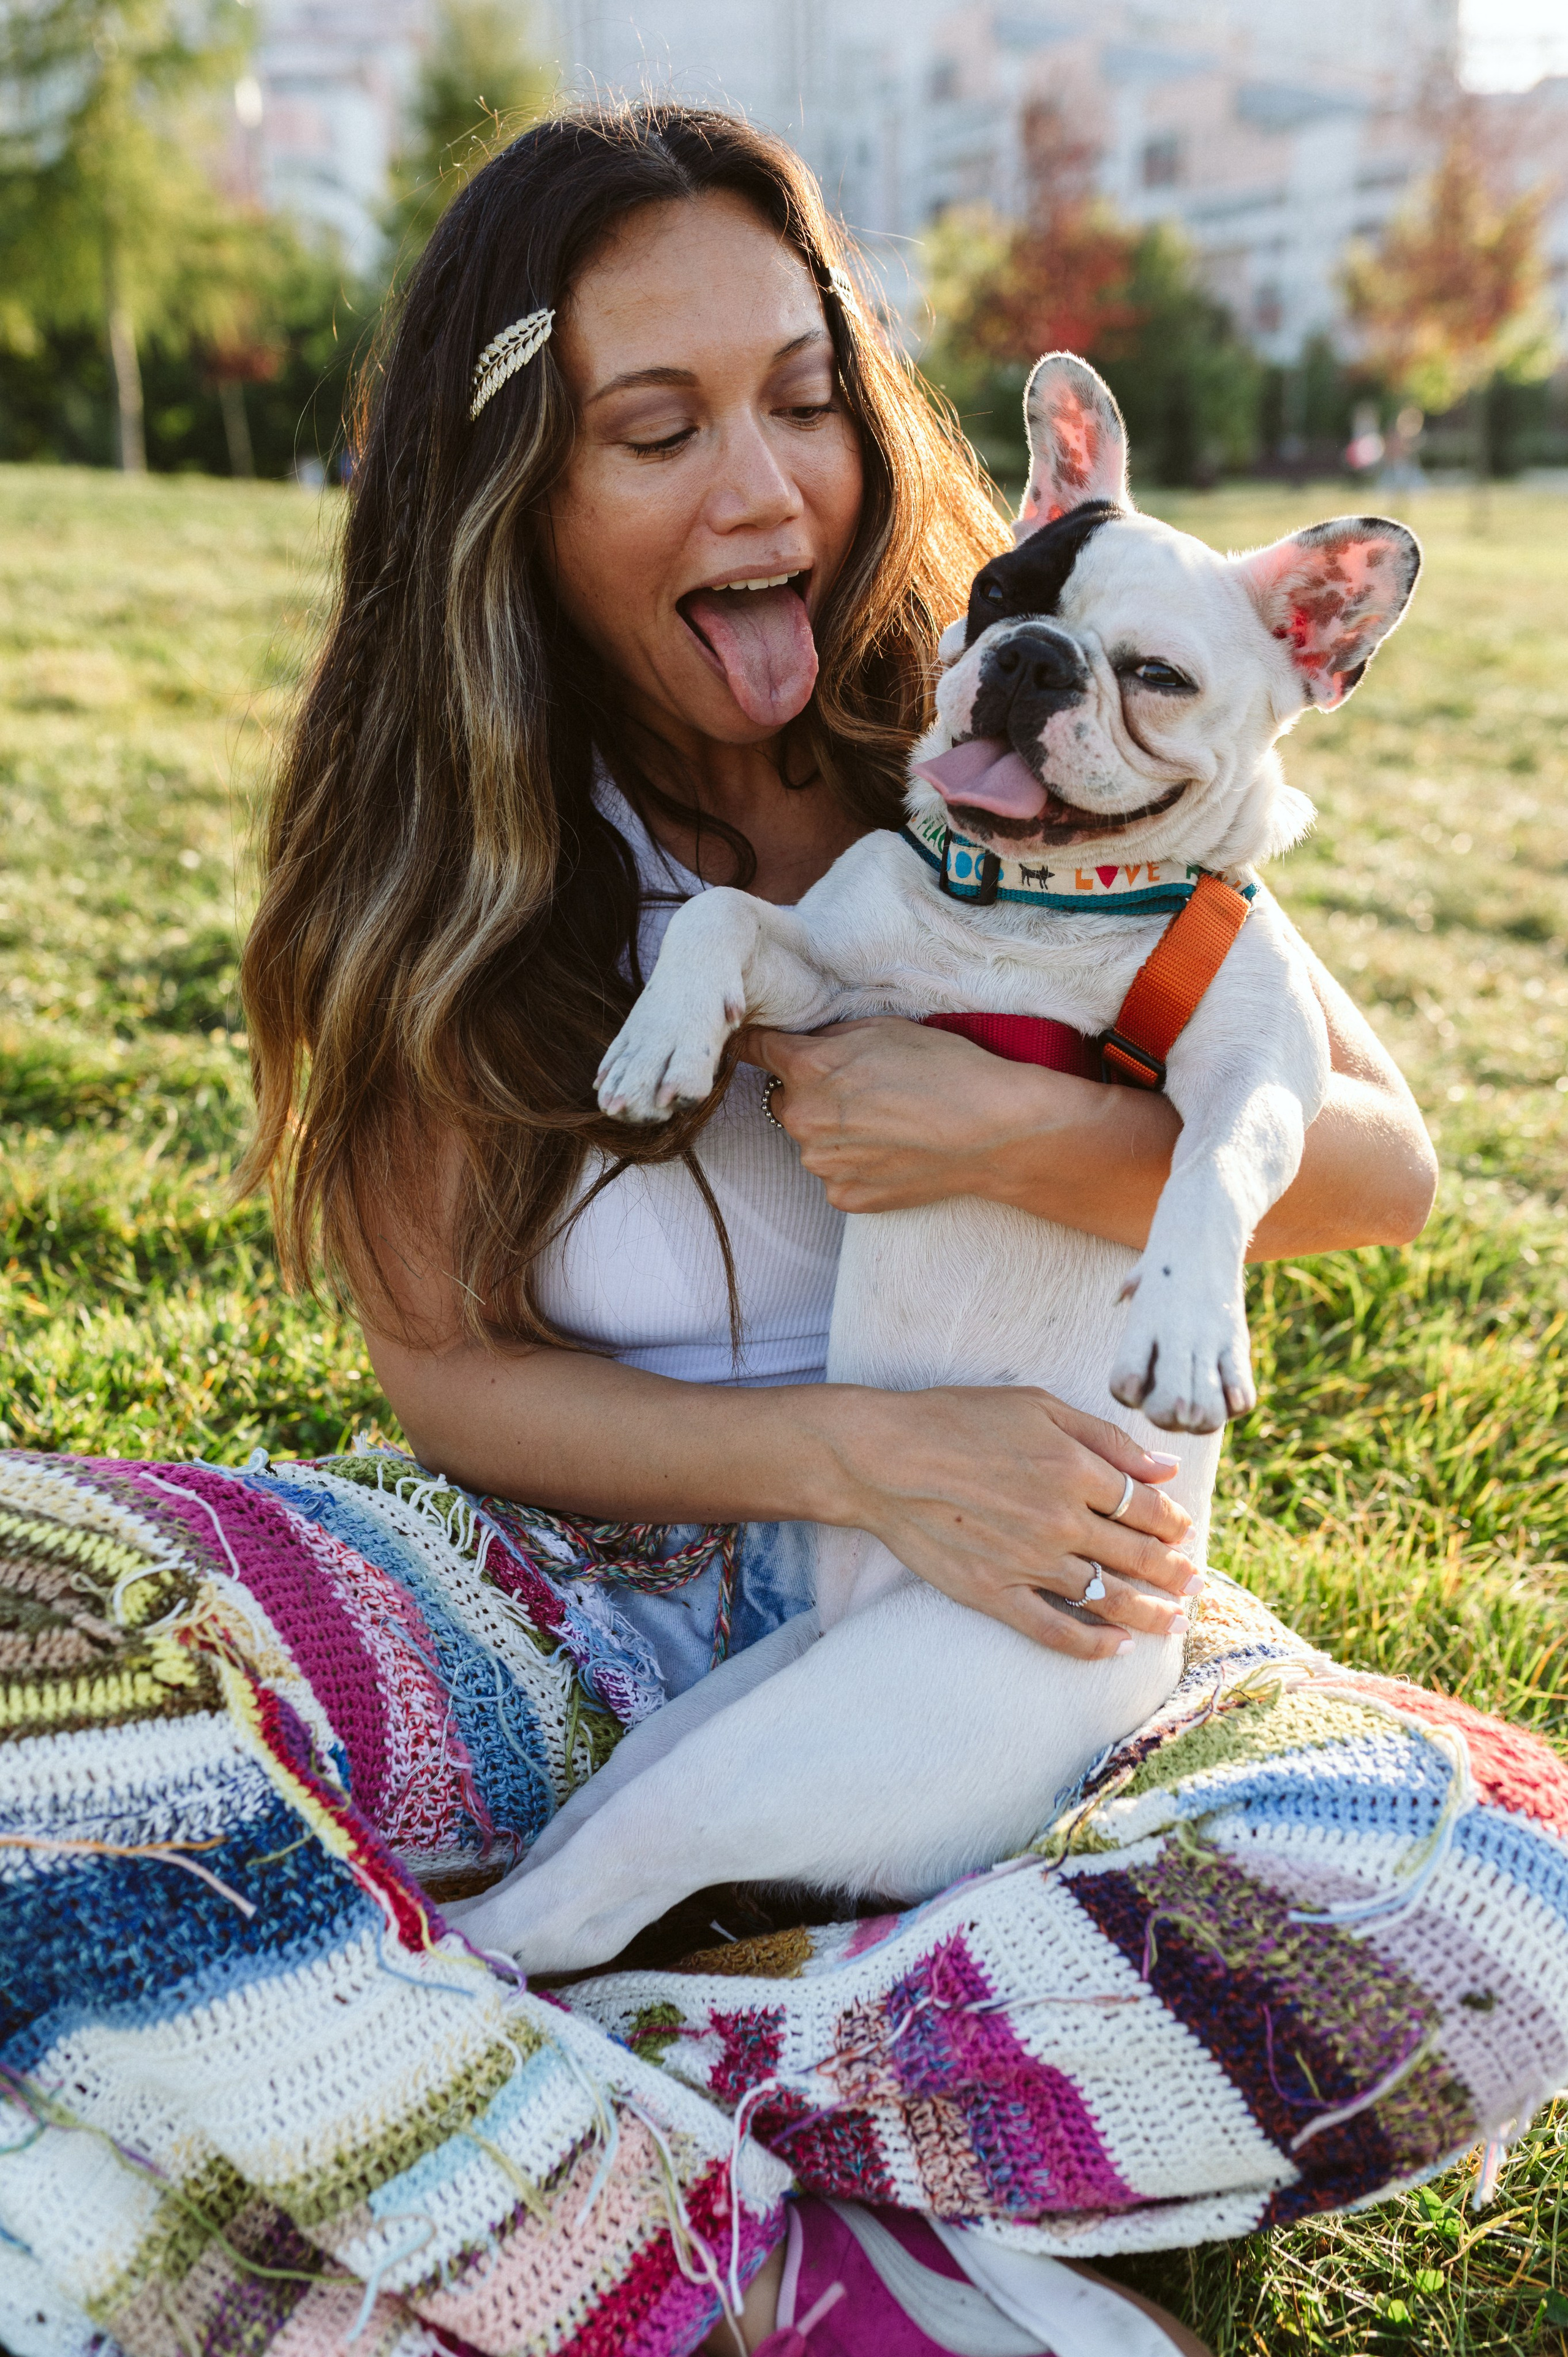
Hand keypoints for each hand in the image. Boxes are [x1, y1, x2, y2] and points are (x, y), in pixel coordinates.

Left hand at [744, 1018, 1063, 1211]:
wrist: (993, 1132)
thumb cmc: (948, 1070)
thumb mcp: (885, 1029)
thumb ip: (830, 1036)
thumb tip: (806, 1042)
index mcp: (807, 1069)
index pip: (753, 1049)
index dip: (755, 1043)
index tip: (754, 1042)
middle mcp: (802, 1119)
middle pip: (785, 1099)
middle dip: (811, 1091)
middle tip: (862, 1088)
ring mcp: (822, 1164)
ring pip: (812, 1140)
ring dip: (834, 1130)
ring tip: (887, 1123)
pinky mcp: (844, 1197)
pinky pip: (836, 1174)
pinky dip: (855, 1163)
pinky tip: (893, 1152)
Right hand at [816, 1382, 1202, 1657]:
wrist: (882, 1458)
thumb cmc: (957, 1419)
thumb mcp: (1038, 1407)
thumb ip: (1106, 1439)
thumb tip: (1166, 1468)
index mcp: (1073, 1470)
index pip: (1144, 1506)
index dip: (1171, 1521)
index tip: (1182, 1529)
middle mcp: (1059, 1522)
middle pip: (1137, 1555)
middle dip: (1174, 1570)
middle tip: (1194, 1580)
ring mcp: (1028, 1563)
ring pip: (1108, 1597)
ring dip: (1150, 1611)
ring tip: (1174, 1620)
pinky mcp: (994, 1594)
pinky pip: (1054, 1631)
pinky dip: (1091, 1644)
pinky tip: (1117, 1647)